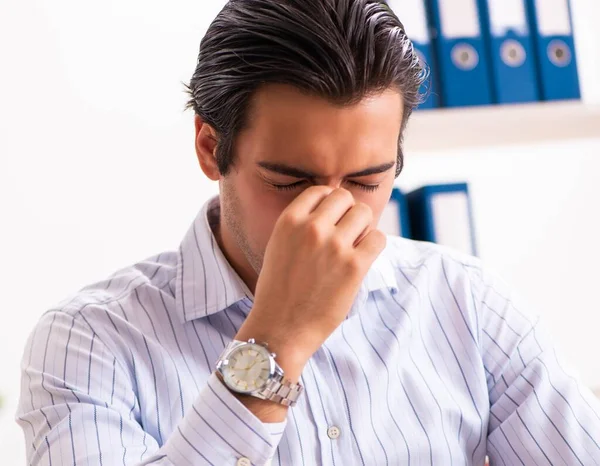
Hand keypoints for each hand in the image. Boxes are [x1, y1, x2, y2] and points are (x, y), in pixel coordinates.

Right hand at [235, 186, 385, 378]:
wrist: (280, 329)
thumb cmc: (279, 291)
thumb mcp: (278, 247)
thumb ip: (300, 225)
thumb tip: (332, 208)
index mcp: (289, 221)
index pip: (321, 190)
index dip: (330, 203)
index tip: (332, 219)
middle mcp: (311, 228)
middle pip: (345, 197)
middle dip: (348, 213)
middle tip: (345, 234)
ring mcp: (334, 247)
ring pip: (364, 213)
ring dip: (363, 227)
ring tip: (354, 246)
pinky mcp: (354, 267)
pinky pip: (378, 239)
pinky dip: (374, 246)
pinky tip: (363, 259)